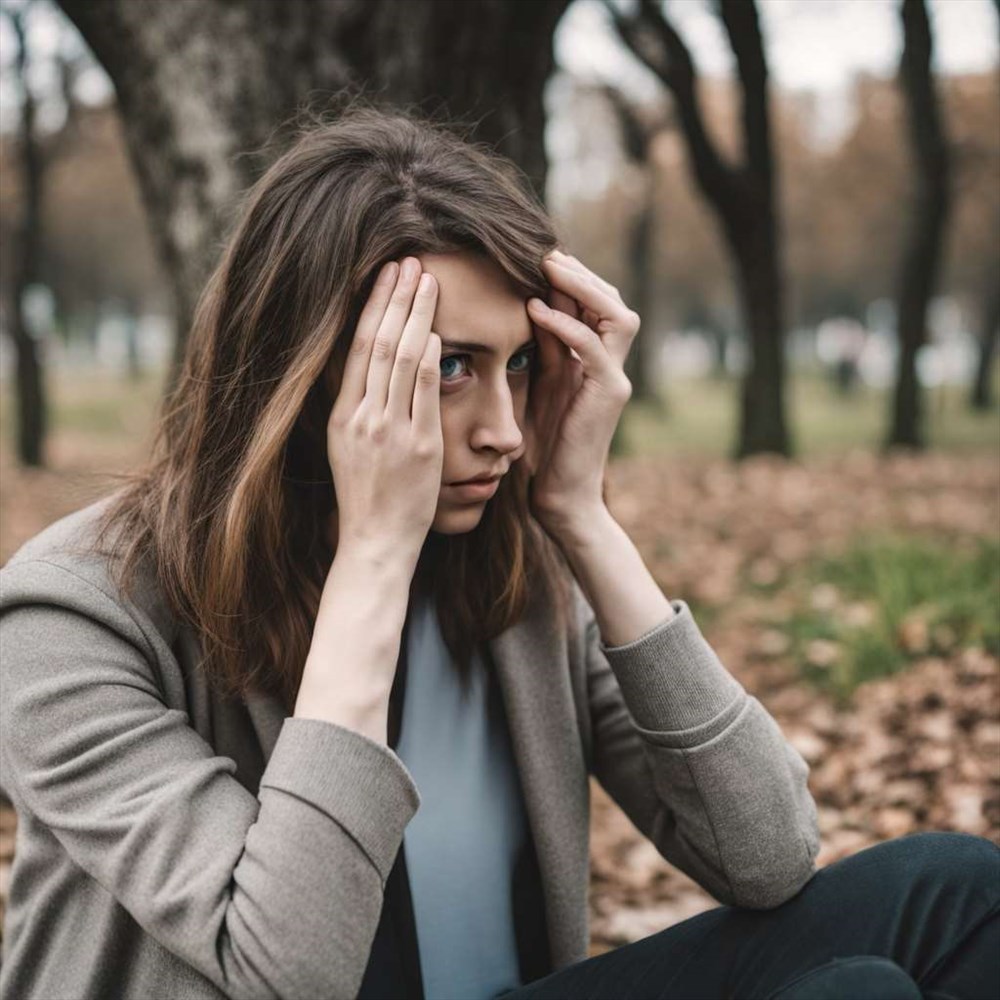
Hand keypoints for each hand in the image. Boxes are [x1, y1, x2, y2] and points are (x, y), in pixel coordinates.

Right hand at [328, 257, 442, 567]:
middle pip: (377, 342)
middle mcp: (361, 417)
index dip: (372, 306)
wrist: (376, 542)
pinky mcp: (419, 446)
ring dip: (416, 315)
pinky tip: (439, 331)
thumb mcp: (348, 448)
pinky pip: (425, 392)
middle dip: (395, 298)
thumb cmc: (369, 497)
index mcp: (342, 415)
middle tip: (410, 261)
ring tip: (428, 281)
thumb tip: (372, 367)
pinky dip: (432, 358)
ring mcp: (389, 430)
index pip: (356, 347)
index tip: (386, 275)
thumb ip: (361, 408)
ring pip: (401, 358)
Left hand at [524, 250, 639, 533]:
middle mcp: (610, 364)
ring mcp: (615, 378)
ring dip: (582, 287)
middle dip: (580, 272)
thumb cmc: (542, 444)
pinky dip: (567, 324)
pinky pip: (595, 347)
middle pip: (613, 300)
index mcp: (593, 360)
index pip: (594, 302)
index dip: (570, 276)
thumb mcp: (537, 383)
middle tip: (543, 252)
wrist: (558, 493)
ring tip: (547, 268)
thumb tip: (526, 302)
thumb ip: (540, 346)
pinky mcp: (609, 394)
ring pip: (617, 314)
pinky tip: (536, 310)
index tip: (534, 255)